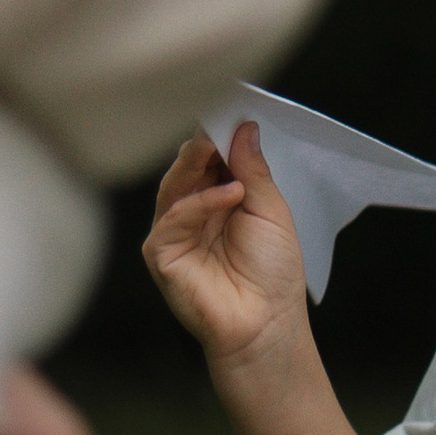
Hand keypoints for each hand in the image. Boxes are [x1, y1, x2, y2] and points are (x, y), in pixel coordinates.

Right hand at [143, 121, 309, 372]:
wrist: (266, 325)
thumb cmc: (273, 274)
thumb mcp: (271, 210)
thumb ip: (252, 169)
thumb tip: (243, 126)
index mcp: (220, 201)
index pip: (211, 159)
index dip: (220, 135)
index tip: (231, 109)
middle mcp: (193, 213)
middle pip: (189, 168)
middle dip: (204, 142)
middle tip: (219, 122)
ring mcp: (174, 233)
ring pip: (174, 186)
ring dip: (196, 163)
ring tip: (218, 146)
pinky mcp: (161, 254)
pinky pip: (173, 219)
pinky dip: (200, 203)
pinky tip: (228, 195)